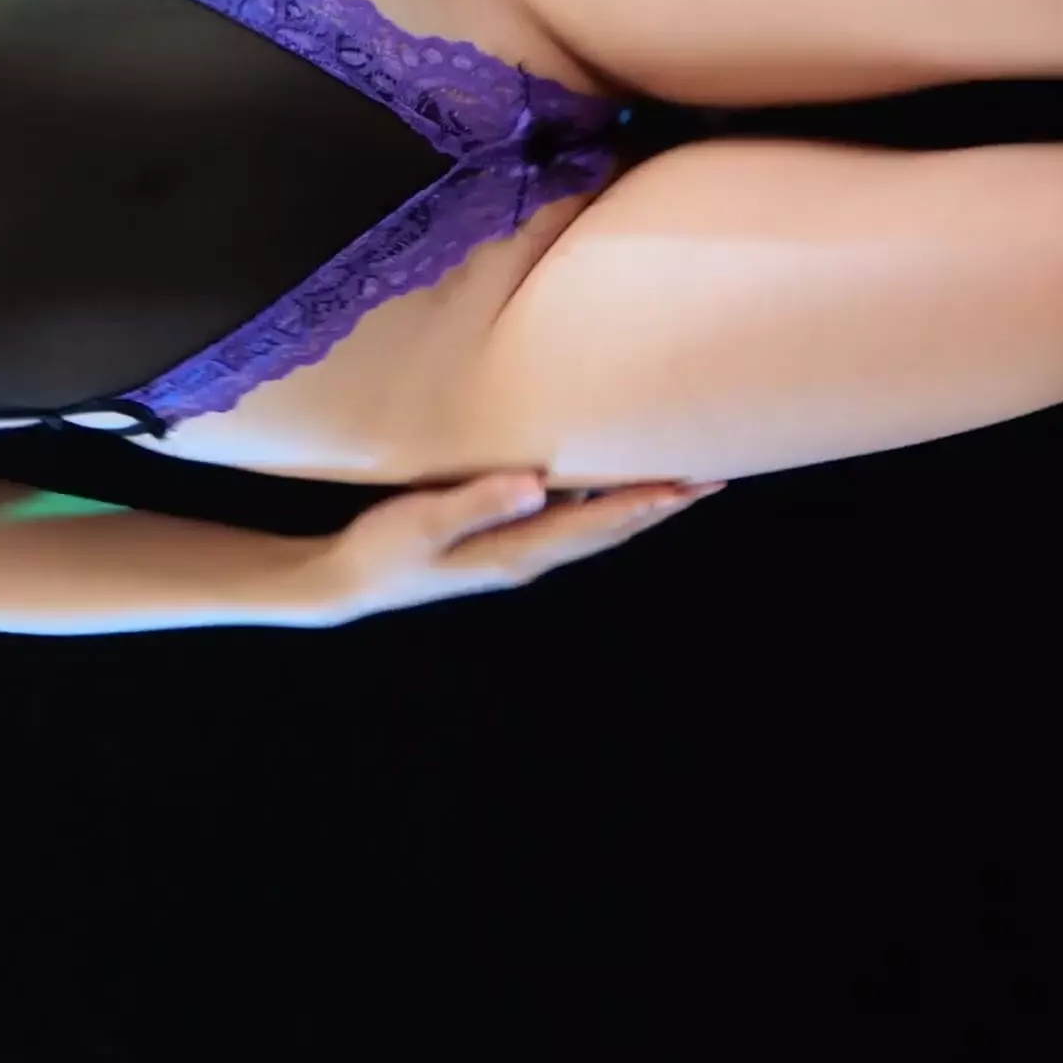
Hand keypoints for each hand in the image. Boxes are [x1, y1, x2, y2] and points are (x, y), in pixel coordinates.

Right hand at [317, 471, 723, 622]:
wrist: (350, 582)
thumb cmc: (382, 549)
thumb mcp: (421, 522)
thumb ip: (477, 502)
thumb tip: (536, 486)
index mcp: (515, 552)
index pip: (594, 525)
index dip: (642, 504)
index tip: (687, 485)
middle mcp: (526, 556)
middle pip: (608, 530)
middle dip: (659, 506)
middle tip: (712, 480)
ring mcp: (516, 552)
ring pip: (592, 527)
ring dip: (637, 506)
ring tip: (679, 481)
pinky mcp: (502, 541)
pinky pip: (568, 520)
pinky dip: (601, 502)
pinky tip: (609, 480)